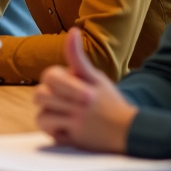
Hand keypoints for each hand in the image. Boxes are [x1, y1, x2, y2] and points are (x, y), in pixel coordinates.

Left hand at [34, 27, 136, 152]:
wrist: (130, 130)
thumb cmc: (108, 101)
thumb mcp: (96, 77)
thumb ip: (78, 58)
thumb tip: (72, 31)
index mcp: (85, 86)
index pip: (51, 75)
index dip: (53, 77)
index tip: (63, 83)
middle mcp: (81, 104)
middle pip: (40, 95)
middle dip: (46, 95)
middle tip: (59, 99)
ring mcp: (77, 123)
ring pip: (41, 115)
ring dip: (48, 114)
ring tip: (61, 113)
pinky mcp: (76, 140)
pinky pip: (49, 133)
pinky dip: (53, 130)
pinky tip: (64, 126)